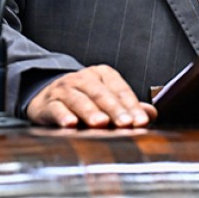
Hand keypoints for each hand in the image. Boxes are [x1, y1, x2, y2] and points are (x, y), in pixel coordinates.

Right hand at [25, 64, 157, 127]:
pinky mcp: (47, 103)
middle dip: (115, 109)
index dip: (132, 106)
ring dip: (91, 112)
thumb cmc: (84, 100)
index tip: (141, 122)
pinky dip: (63, 116)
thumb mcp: (107, 99)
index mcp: (102, 74)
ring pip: (79, 99)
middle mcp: (83, 78)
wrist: (46, 97)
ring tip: (101, 123)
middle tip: (126, 124)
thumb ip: (128, 107)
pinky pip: (56, 108)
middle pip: (101, 94)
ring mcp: (64, 89)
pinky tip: (70, 124)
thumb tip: (151, 114)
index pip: (120, 90)